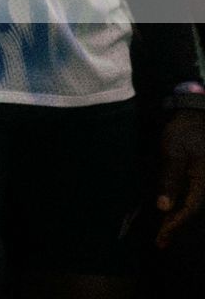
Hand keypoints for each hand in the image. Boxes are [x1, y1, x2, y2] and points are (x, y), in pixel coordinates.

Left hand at [156, 111, 204, 248]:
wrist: (197, 116)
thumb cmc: (185, 133)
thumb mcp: (173, 153)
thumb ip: (170, 179)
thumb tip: (163, 206)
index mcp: (202, 183)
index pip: (188, 210)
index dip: (173, 224)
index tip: (160, 236)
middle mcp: (204, 186)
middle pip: (190, 211)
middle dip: (174, 227)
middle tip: (160, 243)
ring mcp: (201, 182)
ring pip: (190, 205)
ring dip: (176, 218)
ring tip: (163, 233)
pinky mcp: (196, 177)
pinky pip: (188, 195)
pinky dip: (178, 205)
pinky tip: (168, 210)